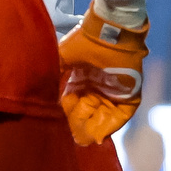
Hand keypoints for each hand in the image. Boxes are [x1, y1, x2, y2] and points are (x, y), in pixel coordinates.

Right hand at [60, 0, 150, 145]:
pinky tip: (101, 133)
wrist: (110, 31)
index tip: (60, 126)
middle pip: (89, 112)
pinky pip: (122, 113)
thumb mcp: (62, 59)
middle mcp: (97, 86)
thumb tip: (40, 91)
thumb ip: (53, 75)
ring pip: (104, 115)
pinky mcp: (130, 92)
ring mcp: (114, 90)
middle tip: (74, 137)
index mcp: (81, 79)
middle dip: (81, 125)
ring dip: (95, 127)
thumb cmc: (85, 42)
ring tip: (86, 138)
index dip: (68, 116)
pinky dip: (112, 124)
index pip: (73, 103)